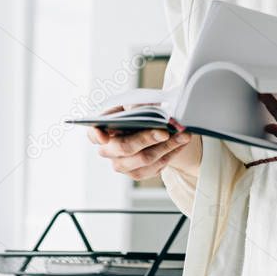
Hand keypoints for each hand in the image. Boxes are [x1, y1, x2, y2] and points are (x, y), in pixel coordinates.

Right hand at [86, 105, 201, 180]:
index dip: (97, 135)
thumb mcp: (139, 102)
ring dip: (166, 146)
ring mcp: (122, 164)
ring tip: (183, 135)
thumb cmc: (144, 110)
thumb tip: (144, 112)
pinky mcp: (137, 173)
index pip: (93, 133)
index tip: (104, 137)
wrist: (158, 124)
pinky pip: (155, 167)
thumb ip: (138, 107)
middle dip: (146, 138)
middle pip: (124, 147)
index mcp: (104, 128)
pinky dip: (172, 153)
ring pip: (144, 159)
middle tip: (164, 131)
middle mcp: (109, 149)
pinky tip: (181, 142)